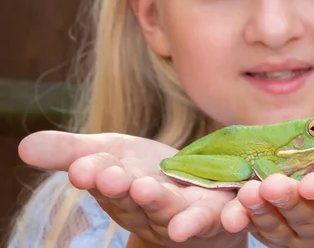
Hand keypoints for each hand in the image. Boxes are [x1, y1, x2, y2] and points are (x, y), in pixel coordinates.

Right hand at [18, 131, 250, 247]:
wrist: (195, 191)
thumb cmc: (145, 173)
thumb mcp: (109, 154)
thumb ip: (72, 152)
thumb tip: (24, 147)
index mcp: (124, 194)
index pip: (108, 185)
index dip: (97, 177)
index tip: (86, 168)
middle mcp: (155, 210)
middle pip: (142, 203)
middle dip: (130, 193)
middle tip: (120, 180)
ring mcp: (191, 216)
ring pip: (182, 215)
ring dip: (173, 210)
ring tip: (160, 196)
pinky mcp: (224, 215)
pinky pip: (231, 217)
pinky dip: (234, 216)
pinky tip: (237, 211)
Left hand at [222, 154, 313, 247]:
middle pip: (308, 216)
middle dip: (290, 202)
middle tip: (271, 185)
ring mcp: (300, 234)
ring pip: (278, 223)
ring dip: (261, 209)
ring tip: (248, 191)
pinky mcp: (277, 229)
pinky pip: (259, 223)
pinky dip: (246, 213)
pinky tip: (234, 197)